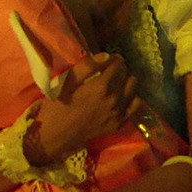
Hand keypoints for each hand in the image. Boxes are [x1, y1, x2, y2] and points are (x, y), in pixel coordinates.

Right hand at [30, 52, 145, 163]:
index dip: (114, 59)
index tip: (108, 60)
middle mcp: (114, 99)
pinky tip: (121, 97)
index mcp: (101, 87)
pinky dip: (131, 98)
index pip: (119, 64)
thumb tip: (107, 55)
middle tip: (109, 72)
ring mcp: (118, 113)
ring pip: (134, 89)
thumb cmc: (58, 106)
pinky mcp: (119, 124)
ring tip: (115, 84)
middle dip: (120, 70)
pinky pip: (136, 106)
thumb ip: (88, 66)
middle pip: (128, 75)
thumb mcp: (67, 82)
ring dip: (126, 83)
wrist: (56, 136)